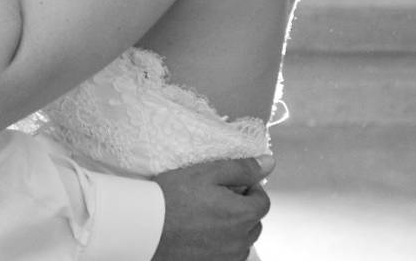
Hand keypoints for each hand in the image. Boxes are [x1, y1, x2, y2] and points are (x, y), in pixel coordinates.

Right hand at [151, 156, 273, 260]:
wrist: (145, 226)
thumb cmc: (173, 196)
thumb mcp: (208, 172)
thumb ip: (242, 168)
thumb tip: (269, 163)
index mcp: (242, 215)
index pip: (262, 202)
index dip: (250, 190)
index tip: (232, 185)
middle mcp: (240, 241)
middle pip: (253, 223)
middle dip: (242, 210)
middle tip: (216, 199)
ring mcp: (226, 257)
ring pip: (241, 241)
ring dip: (232, 229)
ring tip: (206, 217)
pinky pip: (226, 255)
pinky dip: (219, 245)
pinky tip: (199, 234)